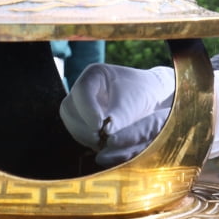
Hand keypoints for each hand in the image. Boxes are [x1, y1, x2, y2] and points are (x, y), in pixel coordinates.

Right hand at [60, 64, 175, 164]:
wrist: (149, 99)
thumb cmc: (143, 94)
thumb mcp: (134, 103)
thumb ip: (120, 117)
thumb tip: (107, 132)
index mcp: (94, 75)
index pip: (82, 91)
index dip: (87, 110)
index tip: (99, 126)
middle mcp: (83, 88)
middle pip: (69, 108)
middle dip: (83, 126)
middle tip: (101, 138)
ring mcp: (80, 103)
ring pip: (70, 121)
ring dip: (84, 135)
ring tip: (103, 142)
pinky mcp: (81, 118)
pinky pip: (76, 131)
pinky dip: (87, 139)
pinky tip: (102, 143)